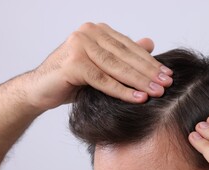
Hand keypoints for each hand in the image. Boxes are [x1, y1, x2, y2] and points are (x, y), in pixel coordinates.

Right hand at [24, 22, 172, 110]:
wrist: (41, 90)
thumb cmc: (72, 79)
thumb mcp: (102, 66)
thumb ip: (124, 54)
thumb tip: (149, 43)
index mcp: (97, 31)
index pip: (129, 47)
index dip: (150, 61)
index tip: (167, 74)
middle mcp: (87, 33)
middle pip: (125, 56)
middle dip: (149, 72)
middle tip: (167, 84)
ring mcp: (79, 45)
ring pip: (116, 67)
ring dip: (140, 81)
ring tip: (158, 92)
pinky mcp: (73, 63)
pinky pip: (103, 80)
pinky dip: (122, 90)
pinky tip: (139, 98)